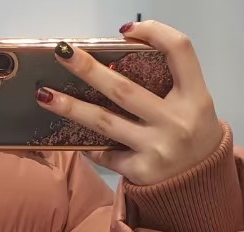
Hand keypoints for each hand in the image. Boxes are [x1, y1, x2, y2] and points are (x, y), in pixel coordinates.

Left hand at [36, 20, 221, 185]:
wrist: (199, 189)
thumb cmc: (192, 139)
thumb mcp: (194, 106)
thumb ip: (168, 84)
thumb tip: (118, 58)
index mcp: (196, 97)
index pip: (180, 50)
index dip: (155, 32)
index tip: (126, 29)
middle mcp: (177, 121)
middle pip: (125, 89)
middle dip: (90, 69)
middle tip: (64, 53)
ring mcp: (157, 148)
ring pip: (105, 122)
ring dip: (71, 107)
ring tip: (45, 96)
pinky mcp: (141, 171)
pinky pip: (106, 154)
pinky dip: (88, 145)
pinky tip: (70, 137)